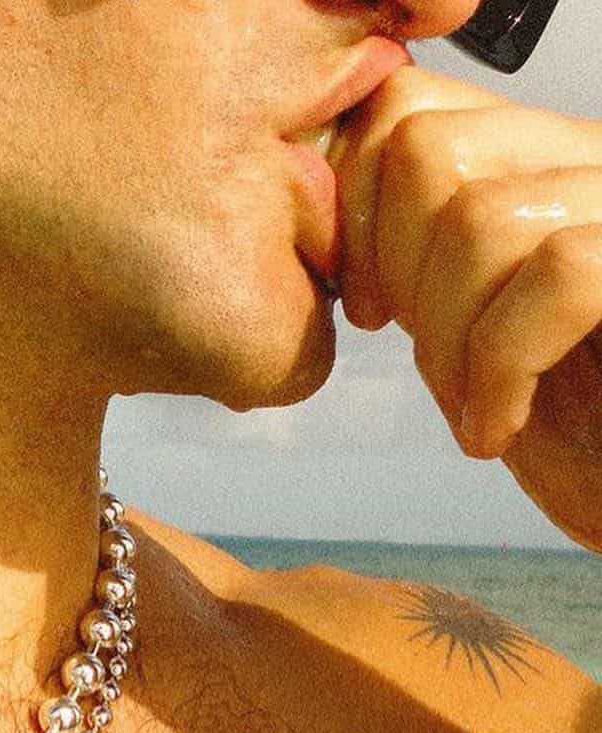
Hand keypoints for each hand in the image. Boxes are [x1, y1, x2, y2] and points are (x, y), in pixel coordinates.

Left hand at [330, 63, 601, 551]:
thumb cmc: (581, 445)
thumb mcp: (471, 341)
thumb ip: (421, 271)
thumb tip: (336, 235)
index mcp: (541, 166)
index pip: (406, 109)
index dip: (358, 211)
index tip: (369, 308)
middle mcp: (593, 162)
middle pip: (426, 151)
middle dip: (398, 279)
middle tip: (432, 368)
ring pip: (479, 215)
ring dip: (448, 342)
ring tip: (478, 411)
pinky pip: (558, 276)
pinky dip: (502, 369)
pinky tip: (500, 427)